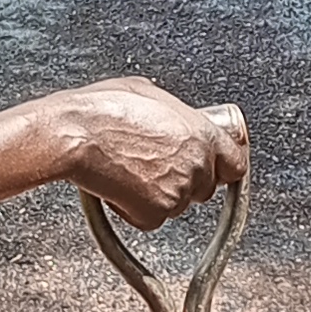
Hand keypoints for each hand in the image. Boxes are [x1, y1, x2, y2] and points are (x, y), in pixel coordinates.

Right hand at [53, 84, 249, 230]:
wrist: (75, 135)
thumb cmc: (102, 110)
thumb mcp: (149, 93)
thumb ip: (173, 113)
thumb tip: (170, 117)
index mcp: (201, 132)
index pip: (235, 163)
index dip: (222, 167)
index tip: (216, 169)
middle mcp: (196, 164)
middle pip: (204, 187)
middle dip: (183, 180)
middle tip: (154, 165)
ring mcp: (177, 192)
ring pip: (176, 204)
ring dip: (158, 194)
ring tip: (130, 170)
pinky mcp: (154, 213)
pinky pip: (151, 219)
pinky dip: (135, 210)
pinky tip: (119, 187)